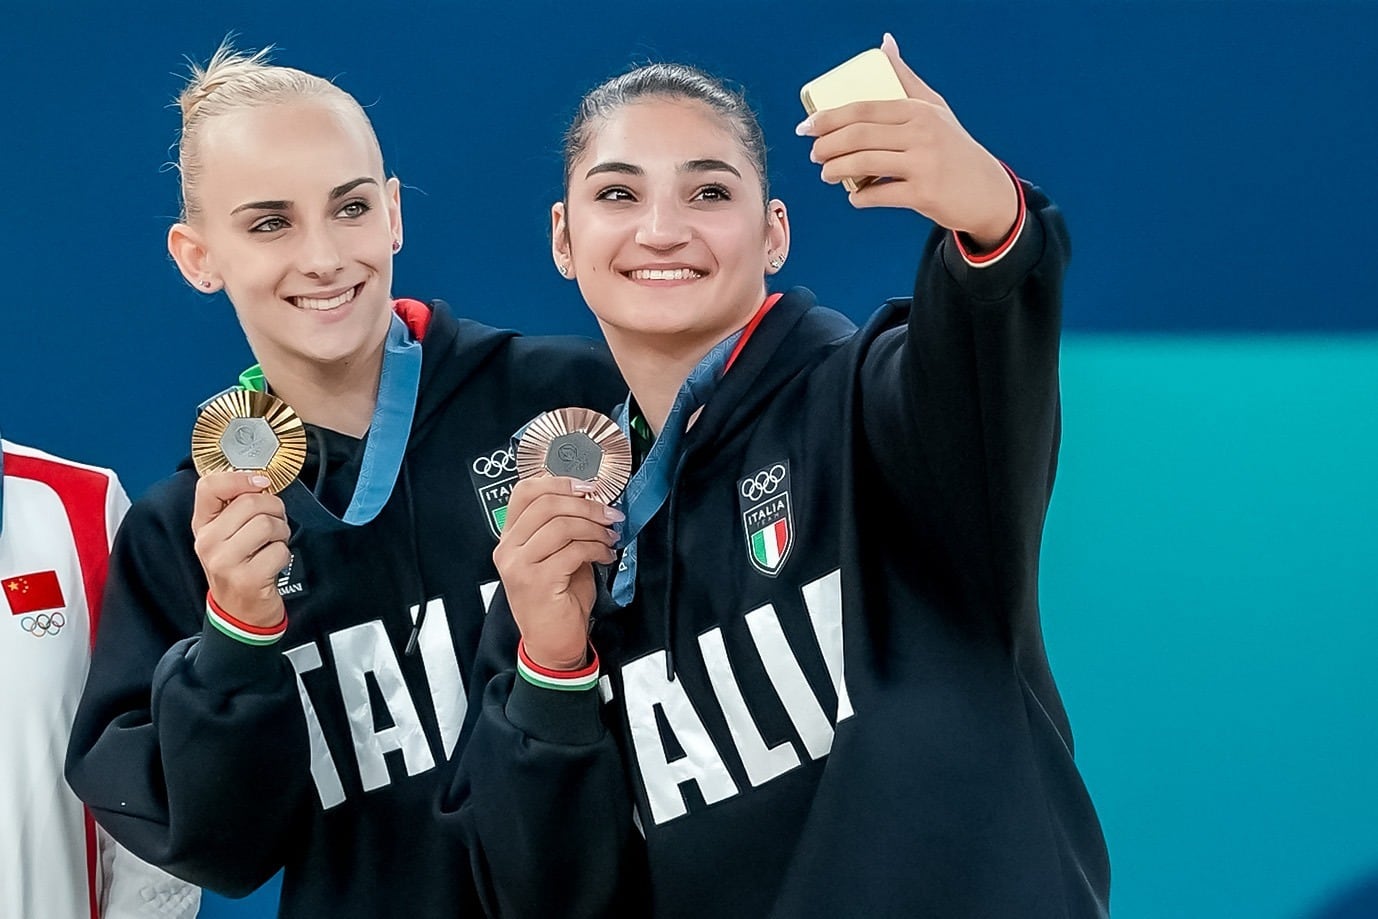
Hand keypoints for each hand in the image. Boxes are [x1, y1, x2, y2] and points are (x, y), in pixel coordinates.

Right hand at [191, 472, 290, 627]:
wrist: (238, 613)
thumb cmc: (238, 567)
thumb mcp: (227, 536)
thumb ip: (236, 507)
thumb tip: (261, 481)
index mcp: (202, 526)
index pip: (210, 486)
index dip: (241, 478)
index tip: (262, 484)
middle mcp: (208, 542)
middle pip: (251, 502)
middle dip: (275, 509)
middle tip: (275, 524)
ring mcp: (225, 562)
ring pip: (267, 524)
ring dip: (281, 532)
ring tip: (273, 544)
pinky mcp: (247, 579)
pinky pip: (279, 550)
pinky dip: (283, 555)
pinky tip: (272, 565)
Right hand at [493, 476, 623, 670]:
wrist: (552, 644)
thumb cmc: (557, 600)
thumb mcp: (557, 556)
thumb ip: (563, 528)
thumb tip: (592, 500)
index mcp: (510, 538)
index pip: (525, 492)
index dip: (559, 482)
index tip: (588, 487)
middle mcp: (508, 549)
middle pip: (546, 503)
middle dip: (586, 505)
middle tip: (609, 514)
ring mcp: (518, 565)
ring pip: (561, 525)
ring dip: (594, 528)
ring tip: (609, 539)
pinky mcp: (536, 582)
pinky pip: (572, 550)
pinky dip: (596, 549)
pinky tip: (605, 556)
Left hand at [798, 32, 1018, 248]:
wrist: (988, 193)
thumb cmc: (954, 149)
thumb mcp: (935, 109)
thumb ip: (905, 78)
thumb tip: (884, 43)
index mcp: (919, 110)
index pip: (863, 109)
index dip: (829, 117)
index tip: (807, 126)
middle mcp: (922, 133)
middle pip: (858, 135)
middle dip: (827, 146)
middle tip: (815, 155)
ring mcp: (924, 164)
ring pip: (863, 163)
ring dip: (836, 171)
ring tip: (827, 175)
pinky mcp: (924, 195)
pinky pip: (879, 195)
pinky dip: (860, 198)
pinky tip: (855, 196)